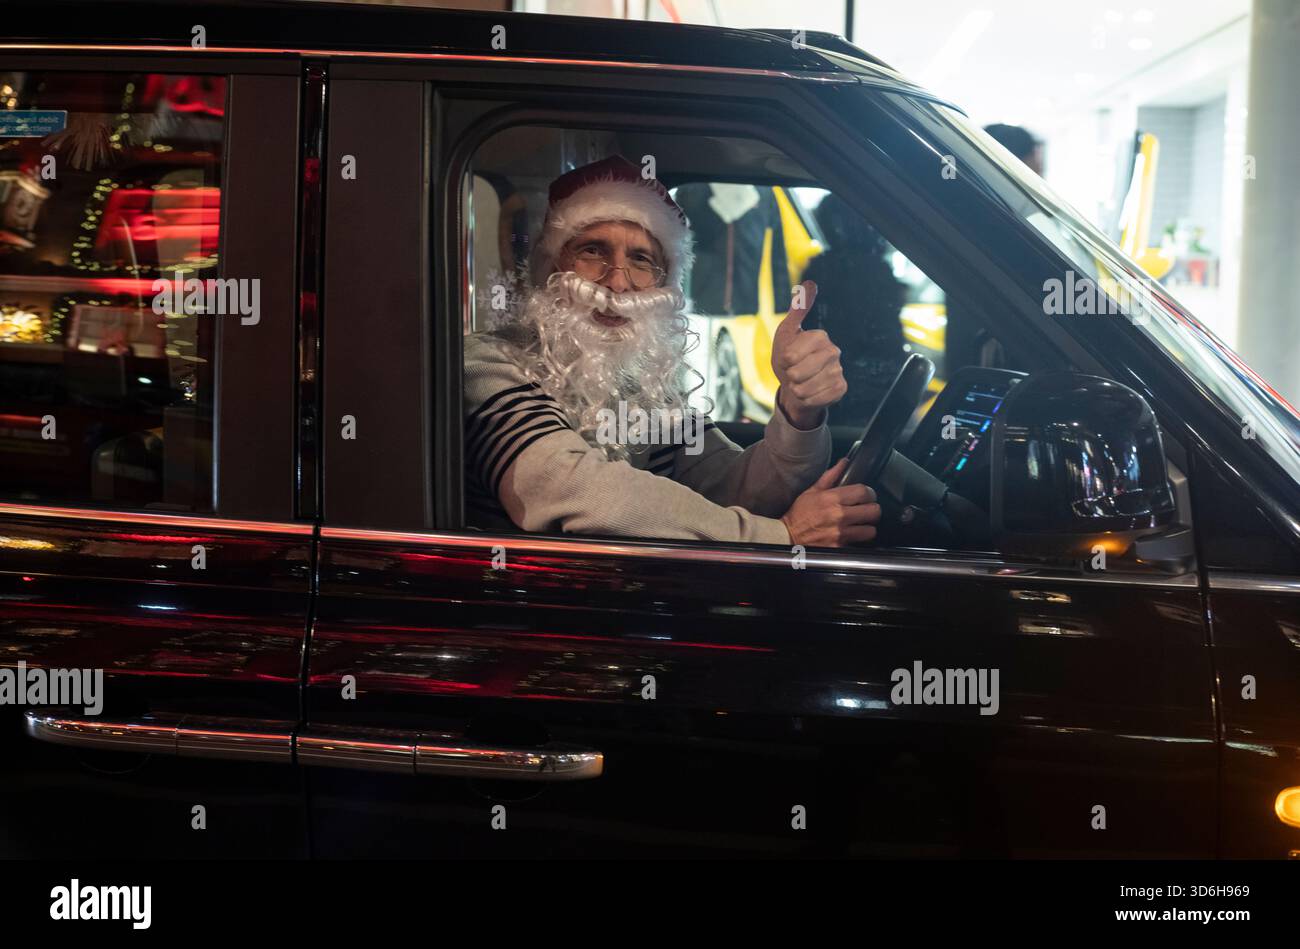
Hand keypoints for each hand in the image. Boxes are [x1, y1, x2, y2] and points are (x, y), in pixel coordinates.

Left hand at [771, 280, 846, 428]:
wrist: (795, 385)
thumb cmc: (788, 357)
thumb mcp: (786, 332)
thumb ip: (797, 309)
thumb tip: (811, 282)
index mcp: (819, 336)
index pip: (791, 355)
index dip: (784, 361)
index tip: (787, 358)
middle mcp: (833, 351)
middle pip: (798, 373)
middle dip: (789, 377)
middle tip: (793, 373)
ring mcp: (838, 370)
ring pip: (806, 388)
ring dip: (797, 390)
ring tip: (800, 384)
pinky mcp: (841, 388)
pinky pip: (817, 399)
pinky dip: (807, 400)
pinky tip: (810, 393)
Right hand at [781, 458, 880, 546]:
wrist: (787, 536)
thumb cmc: (798, 514)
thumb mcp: (812, 491)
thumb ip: (831, 476)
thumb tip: (844, 463)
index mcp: (832, 499)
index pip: (864, 491)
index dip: (870, 493)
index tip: (867, 496)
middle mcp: (839, 516)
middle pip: (873, 511)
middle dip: (872, 510)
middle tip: (867, 510)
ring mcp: (840, 533)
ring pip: (870, 530)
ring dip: (867, 527)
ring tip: (861, 525)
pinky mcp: (839, 547)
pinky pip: (858, 544)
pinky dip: (857, 540)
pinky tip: (851, 536)